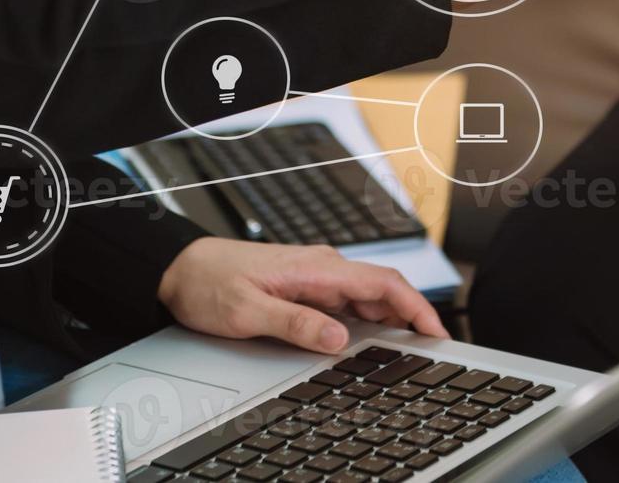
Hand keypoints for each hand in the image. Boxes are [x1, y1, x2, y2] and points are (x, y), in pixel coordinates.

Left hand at [158, 238, 448, 352]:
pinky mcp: (307, 286)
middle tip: (432, 350)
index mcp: (316, 269)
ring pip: (369, 296)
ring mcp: (316, 276)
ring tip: (410, 348)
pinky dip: (369, 320)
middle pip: (384, 289)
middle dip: (413, 317)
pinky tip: (372, 339)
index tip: (437, 332)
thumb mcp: (247, 311)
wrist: (181, 268)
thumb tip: (338, 340)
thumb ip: (295, 324)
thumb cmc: (209, 282)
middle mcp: (323, 268)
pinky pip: (349, 301)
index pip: (383, 283)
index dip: (417, 307)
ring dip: (393, 320)